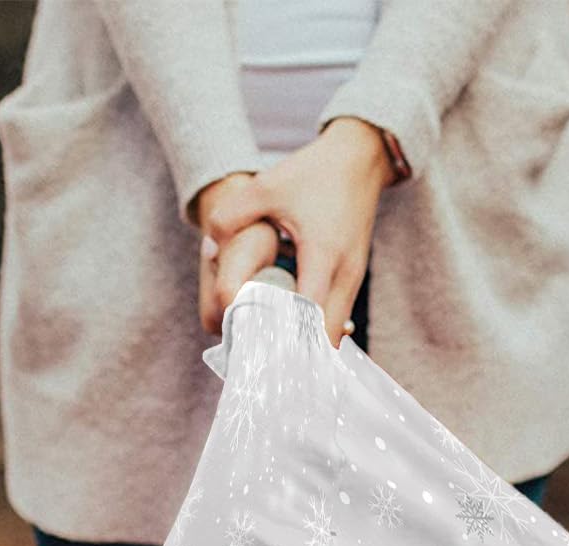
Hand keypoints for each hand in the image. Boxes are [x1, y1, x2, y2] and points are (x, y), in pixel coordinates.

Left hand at [196, 118, 393, 347]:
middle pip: (326, 338)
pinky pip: (335, 317)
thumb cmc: (314, 172)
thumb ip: (231, 216)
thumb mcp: (267, 187)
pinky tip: (290, 330)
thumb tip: (208, 249)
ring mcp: (354, 279)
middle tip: (265, 363)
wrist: (360, 157)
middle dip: (298, 355)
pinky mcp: (353, 278)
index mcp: (323, 255)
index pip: (309, 317)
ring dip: (307, 344)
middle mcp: (344, 274)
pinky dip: (315, 329)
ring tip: (274, 353)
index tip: (263, 357)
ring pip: (333, 331)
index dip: (287, 341)